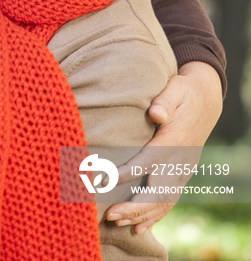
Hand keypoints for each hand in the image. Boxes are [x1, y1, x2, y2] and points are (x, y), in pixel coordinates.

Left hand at [106, 62, 222, 232]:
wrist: (206, 101)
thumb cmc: (183, 92)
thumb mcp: (176, 88)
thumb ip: (165, 101)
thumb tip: (155, 113)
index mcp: (174, 140)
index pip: (151, 160)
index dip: (131, 172)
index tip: (109, 179)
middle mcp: (180, 160)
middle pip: (158, 191)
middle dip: (134, 206)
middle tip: (110, 214)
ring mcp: (183, 171)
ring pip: (164, 202)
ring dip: (140, 215)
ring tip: (117, 223)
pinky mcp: (182, 175)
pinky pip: (170, 201)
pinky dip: (154, 216)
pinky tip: (139, 227)